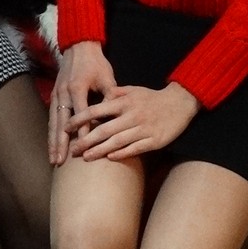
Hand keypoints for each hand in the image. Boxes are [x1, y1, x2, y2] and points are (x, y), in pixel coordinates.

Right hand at [48, 41, 116, 165]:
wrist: (79, 47)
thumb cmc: (96, 63)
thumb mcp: (107, 77)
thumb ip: (110, 96)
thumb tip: (115, 116)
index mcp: (77, 88)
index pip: (81, 114)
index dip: (82, 131)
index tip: (84, 147)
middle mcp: (64, 93)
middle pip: (61, 123)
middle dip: (60, 143)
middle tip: (60, 162)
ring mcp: (57, 94)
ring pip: (53, 123)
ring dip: (53, 142)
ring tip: (53, 159)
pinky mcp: (54, 95)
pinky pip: (51, 117)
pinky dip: (51, 133)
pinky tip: (52, 145)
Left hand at [66, 81, 200, 163]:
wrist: (180, 103)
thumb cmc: (153, 97)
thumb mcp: (133, 90)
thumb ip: (115, 93)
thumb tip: (100, 98)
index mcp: (124, 102)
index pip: (97, 110)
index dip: (81, 119)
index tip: (67, 127)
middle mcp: (132, 116)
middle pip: (104, 130)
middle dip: (86, 140)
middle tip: (72, 149)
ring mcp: (143, 129)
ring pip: (117, 142)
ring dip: (100, 150)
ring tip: (86, 158)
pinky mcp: (154, 141)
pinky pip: (135, 148)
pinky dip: (122, 154)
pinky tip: (110, 158)